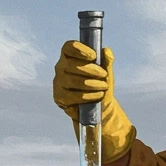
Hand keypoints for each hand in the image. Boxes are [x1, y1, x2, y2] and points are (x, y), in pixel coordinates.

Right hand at [52, 41, 135, 162]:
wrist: (98, 118)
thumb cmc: (101, 93)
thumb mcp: (107, 78)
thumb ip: (107, 64)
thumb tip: (107, 51)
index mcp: (70, 59)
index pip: (68, 47)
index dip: (79, 49)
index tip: (93, 55)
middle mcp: (61, 70)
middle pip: (70, 64)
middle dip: (89, 71)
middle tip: (103, 78)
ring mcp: (58, 84)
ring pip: (69, 79)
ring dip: (88, 84)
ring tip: (101, 90)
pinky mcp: (59, 100)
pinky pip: (69, 96)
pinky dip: (83, 97)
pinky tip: (93, 99)